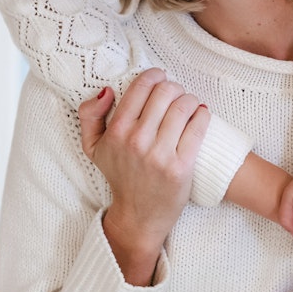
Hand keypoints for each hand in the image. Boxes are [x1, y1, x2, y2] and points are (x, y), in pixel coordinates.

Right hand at [78, 69, 209, 281]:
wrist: (138, 215)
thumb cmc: (119, 175)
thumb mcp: (93, 147)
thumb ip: (89, 115)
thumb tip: (107, 90)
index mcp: (117, 132)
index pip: (141, 87)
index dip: (154, 76)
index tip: (160, 78)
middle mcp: (137, 141)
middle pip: (165, 92)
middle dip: (173, 87)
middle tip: (175, 94)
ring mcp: (160, 155)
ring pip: (184, 105)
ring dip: (189, 99)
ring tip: (188, 105)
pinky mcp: (181, 167)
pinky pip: (198, 127)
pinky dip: (202, 114)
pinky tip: (200, 114)